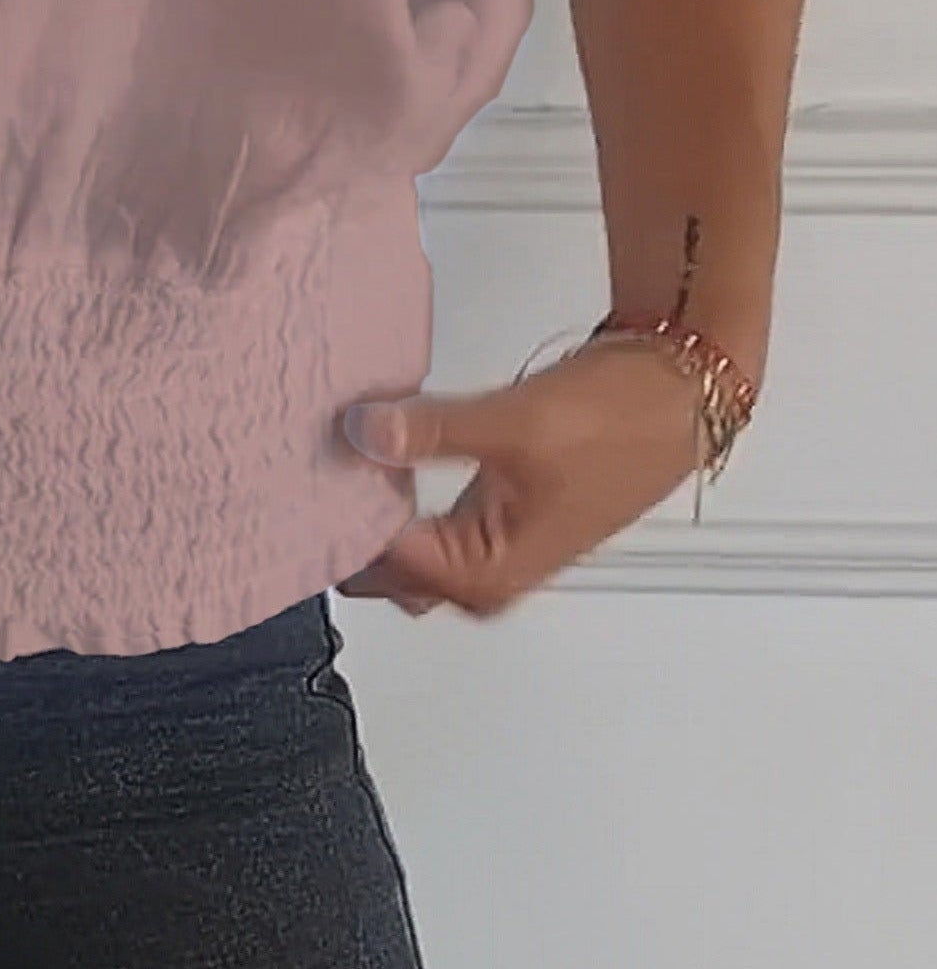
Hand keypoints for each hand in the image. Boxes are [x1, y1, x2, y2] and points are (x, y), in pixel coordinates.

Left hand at [332, 338, 715, 617]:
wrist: (672, 395)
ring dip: (366, 511)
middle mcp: (486, 572)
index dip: (337, 518)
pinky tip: (368, 452)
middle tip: (298, 468)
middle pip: (384, 570)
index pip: (382, 561)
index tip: (295, 475)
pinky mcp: (492, 512)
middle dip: (341, 527)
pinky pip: (422, 521)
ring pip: (401, 548)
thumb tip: (361, 431)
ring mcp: (489, 543)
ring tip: (325, 458)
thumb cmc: (617, 422)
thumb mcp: (513, 422)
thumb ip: (430, 431)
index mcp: (488, 572)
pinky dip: (392, 494)